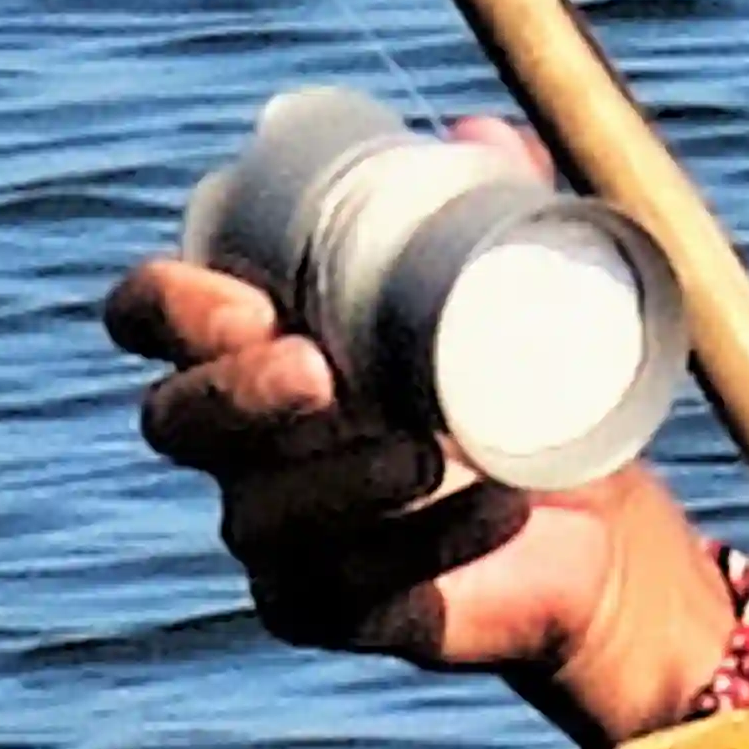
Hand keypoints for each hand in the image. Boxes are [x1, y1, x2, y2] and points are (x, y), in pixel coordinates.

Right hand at [102, 113, 736, 748]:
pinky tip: (493, 509)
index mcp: (250, 343)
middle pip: (176, 421)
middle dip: (238, 397)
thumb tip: (477, 136)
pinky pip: (354, 592)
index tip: (248, 299)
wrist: (597, 522)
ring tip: (430, 453)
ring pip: (259, 516)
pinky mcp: (331, 612)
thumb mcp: (521, 282)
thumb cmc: (524, 383)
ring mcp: (276, 536)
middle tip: (326, 374)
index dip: (168, 307)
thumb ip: (498, 202)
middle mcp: (238, 445)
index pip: (151, 316)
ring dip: (340, 481)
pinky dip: (430, 546)